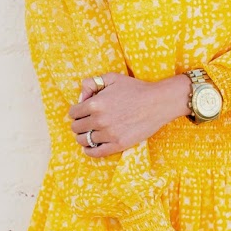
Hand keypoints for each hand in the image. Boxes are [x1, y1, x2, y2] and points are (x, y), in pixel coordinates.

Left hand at [68, 71, 191, 156]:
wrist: (157, 103)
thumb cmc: (135, 88)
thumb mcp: (112, 77)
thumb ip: (92, 83)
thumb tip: (81, 97)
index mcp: (95, 103)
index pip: (73, 113)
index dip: (76, 112)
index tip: (81, 112)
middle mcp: (99, 120)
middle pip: (76, 127)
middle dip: (79, 124)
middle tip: (86, 122)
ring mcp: (108, 134)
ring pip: (83, 140)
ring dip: (83, 136)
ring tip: (89, 133)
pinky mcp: (118, 145)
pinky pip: (95, 152)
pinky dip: (89, 150)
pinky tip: (89, 146)